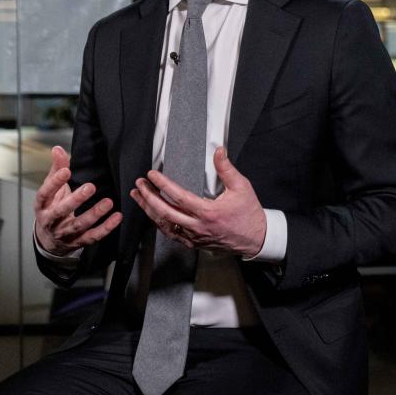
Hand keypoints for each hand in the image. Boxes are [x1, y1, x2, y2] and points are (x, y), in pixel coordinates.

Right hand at [34, 146, 121, 255]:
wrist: (48, 239)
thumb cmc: (52, 207)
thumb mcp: (51, 190)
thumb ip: (56, 170)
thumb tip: (58, 149)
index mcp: (43, 205)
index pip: (45, 194)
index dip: (54, 183)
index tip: (66, 171)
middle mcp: (51, 220)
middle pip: (61, 211)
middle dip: (75, 200)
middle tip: (90, 187)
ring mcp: (64, 233)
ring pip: (78, 225)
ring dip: (94, 214)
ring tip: (108, 202)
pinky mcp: (78, 241)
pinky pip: (92, 236)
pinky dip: (105, 228)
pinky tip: (117, 217)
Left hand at [131, 146, 267, 257]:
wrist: (256, 238)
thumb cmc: (249, 213)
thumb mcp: (242, 187)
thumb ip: (227, 169)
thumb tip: (219, 151)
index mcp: (208, 212)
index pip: (178, 196)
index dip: (162, 184)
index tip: (152, 175)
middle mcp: (198, 226)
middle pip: (165, 212)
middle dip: (148, 197)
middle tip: (140, 185)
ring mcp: (195, 237)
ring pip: (164, 225)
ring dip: (149, 210)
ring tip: (139, 198)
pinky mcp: (194, 243)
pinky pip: (171, 234)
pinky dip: (160, 223)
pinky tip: (153, 215)